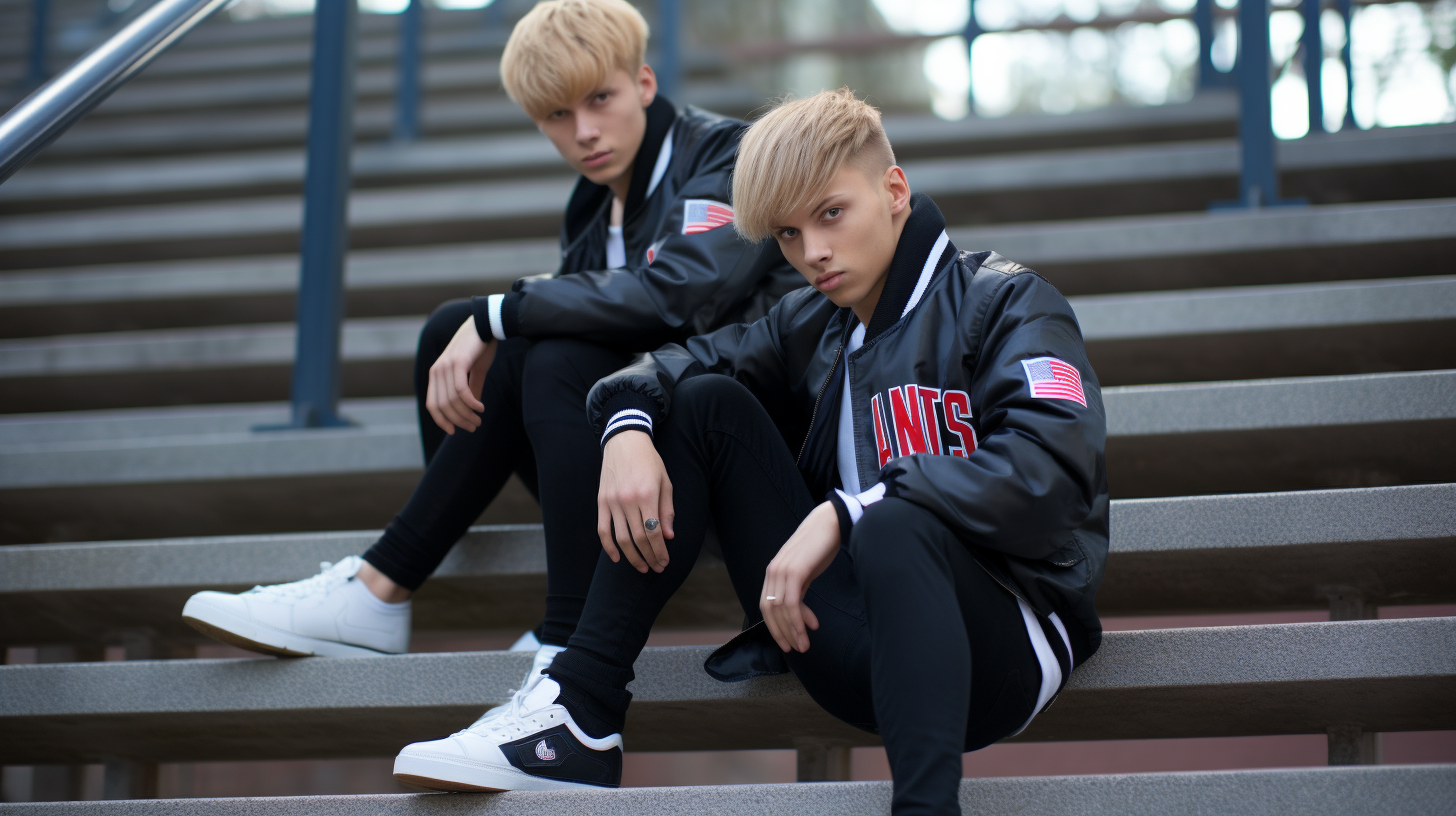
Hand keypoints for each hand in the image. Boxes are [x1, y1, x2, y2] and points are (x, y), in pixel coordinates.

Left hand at [425, 316, 495, 434]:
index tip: (454, 431)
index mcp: (436, 374)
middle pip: (443, 406)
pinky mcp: (457, 363)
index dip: (441, 420)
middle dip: (458, 421)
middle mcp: (437, 371)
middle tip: (473, 427)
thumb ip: (471, 388)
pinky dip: (471, 403)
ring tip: (479, 419)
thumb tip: (471, 407)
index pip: (432, 405)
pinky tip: (480, 407)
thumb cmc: (480, 347)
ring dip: (467, 414)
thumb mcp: (474, 371)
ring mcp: (445, 366)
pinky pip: (461, 391)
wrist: (485, 324)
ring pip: (453, 401)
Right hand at [598, 430, 675, 572]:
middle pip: (638, 538)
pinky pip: (603, 529)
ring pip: (621, 538)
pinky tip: (616, 558)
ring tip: (642, 567)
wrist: (625, 441)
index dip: (659, 551)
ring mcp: (612, 502)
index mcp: (647, 495)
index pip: (654, 532)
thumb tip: (668, 536)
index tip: (664, 562)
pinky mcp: (601, 501)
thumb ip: (667, 510)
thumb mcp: (665, 482)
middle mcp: (628, 500)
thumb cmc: (649, 461)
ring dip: (632, 557)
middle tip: (656, 568)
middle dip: (649, 557)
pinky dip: (608, 547)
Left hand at [761, 502, 840, 652]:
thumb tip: (801, 616)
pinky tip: (810, 629)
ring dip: (793, 631)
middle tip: (795, 649)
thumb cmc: (820, 547)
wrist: (830, 523)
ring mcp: (781, 571)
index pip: (766, 606)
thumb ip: (799, 591)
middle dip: (781, 633)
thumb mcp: (806, 573)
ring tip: (805, 646)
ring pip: (780, 610)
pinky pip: (792, 603)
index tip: (787, 643)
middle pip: (769, 611)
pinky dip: (798, 620)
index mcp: (773, 572)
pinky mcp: (794, 571)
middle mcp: (773, 572)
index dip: (775, 627)